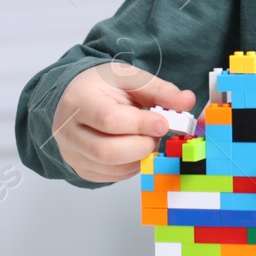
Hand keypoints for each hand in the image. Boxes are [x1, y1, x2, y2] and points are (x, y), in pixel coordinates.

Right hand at [51, 62, 194, 182]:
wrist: (78, 96)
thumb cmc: (104, 86)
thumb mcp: (132, 79)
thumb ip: (160, 90)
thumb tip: (187, 101)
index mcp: (79, 101)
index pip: (109, 120)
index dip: (141, 124)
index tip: (164, 122)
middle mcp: (68, 131)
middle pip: (108, 151)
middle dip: (142, 145)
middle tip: (156, 132)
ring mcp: (72, 154)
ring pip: (112, 167)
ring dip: (139, 156)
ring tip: (146, 136)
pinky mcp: (81, 169)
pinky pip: (112, 176)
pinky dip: (132, 165)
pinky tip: (134, 146)